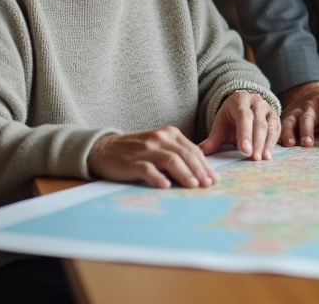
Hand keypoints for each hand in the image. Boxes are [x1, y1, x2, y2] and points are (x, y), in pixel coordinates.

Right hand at [88, 126, 218, 189]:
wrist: (104, 149)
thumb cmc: (137, 151)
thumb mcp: (160, 147)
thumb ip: (178, 155)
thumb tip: (200, 174)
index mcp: (170, 134)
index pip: (193, 150)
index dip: (205, 165)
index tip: (214, 179)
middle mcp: (160, 138)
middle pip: (185, 155)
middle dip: (199, 171)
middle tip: (208, 185)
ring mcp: (146, 149)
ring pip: (171, 160)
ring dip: (184, 174)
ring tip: (194, 186)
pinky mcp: (132, 161)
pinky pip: (147, 169)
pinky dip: (158, 177)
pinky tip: (165, 186)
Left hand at [199, 90, 280, 160]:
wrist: (244, 103)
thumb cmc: (231, 116)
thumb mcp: (221, 123)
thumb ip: (213, 138)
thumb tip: (202, 152)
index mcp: (240, 102)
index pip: (244, 117)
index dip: (245, 134)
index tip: (245, 150)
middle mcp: (257, 103)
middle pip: (259, 123)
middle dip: (257, 142)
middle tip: (254, 158)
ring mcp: (268, 109)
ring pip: (270, 126)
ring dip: (267, 144)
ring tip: (262, 158)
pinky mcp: (276, 117)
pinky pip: (276, 130)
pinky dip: (273, 142)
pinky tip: (268, 154)